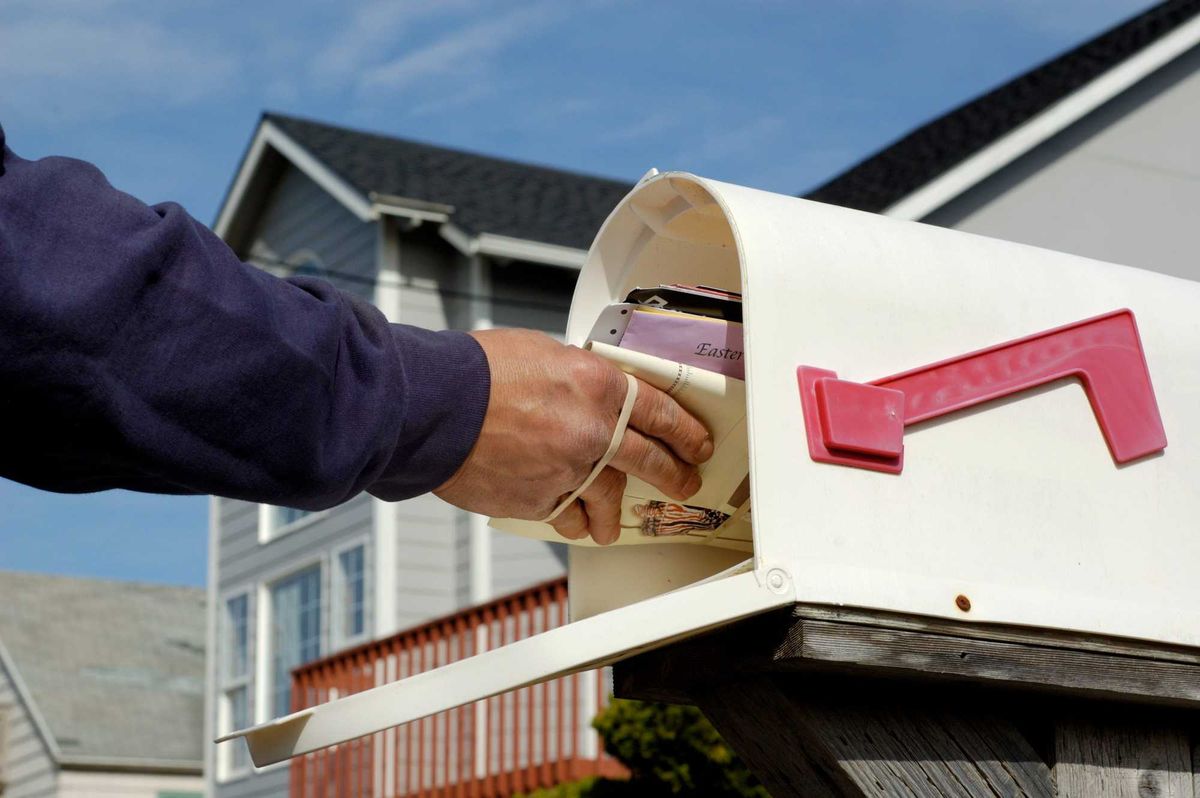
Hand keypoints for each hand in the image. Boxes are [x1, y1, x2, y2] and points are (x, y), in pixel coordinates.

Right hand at [435, 329, 712, 544]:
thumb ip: (575, 379)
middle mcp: (593, 431)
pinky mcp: (540, 500)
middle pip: (649, 460)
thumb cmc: (477, 372)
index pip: (661, 412)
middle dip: (672, 475)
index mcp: (599, 387)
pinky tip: (575, 524)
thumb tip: (584, 392)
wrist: (435, 406)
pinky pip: (566, 515)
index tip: (696, 443)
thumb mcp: (543, 353)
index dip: (685, 431)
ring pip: (607, 499)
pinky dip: (571, 519)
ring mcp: (569, 470)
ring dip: (614, 514)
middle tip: (684, 482)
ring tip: (615, 525)